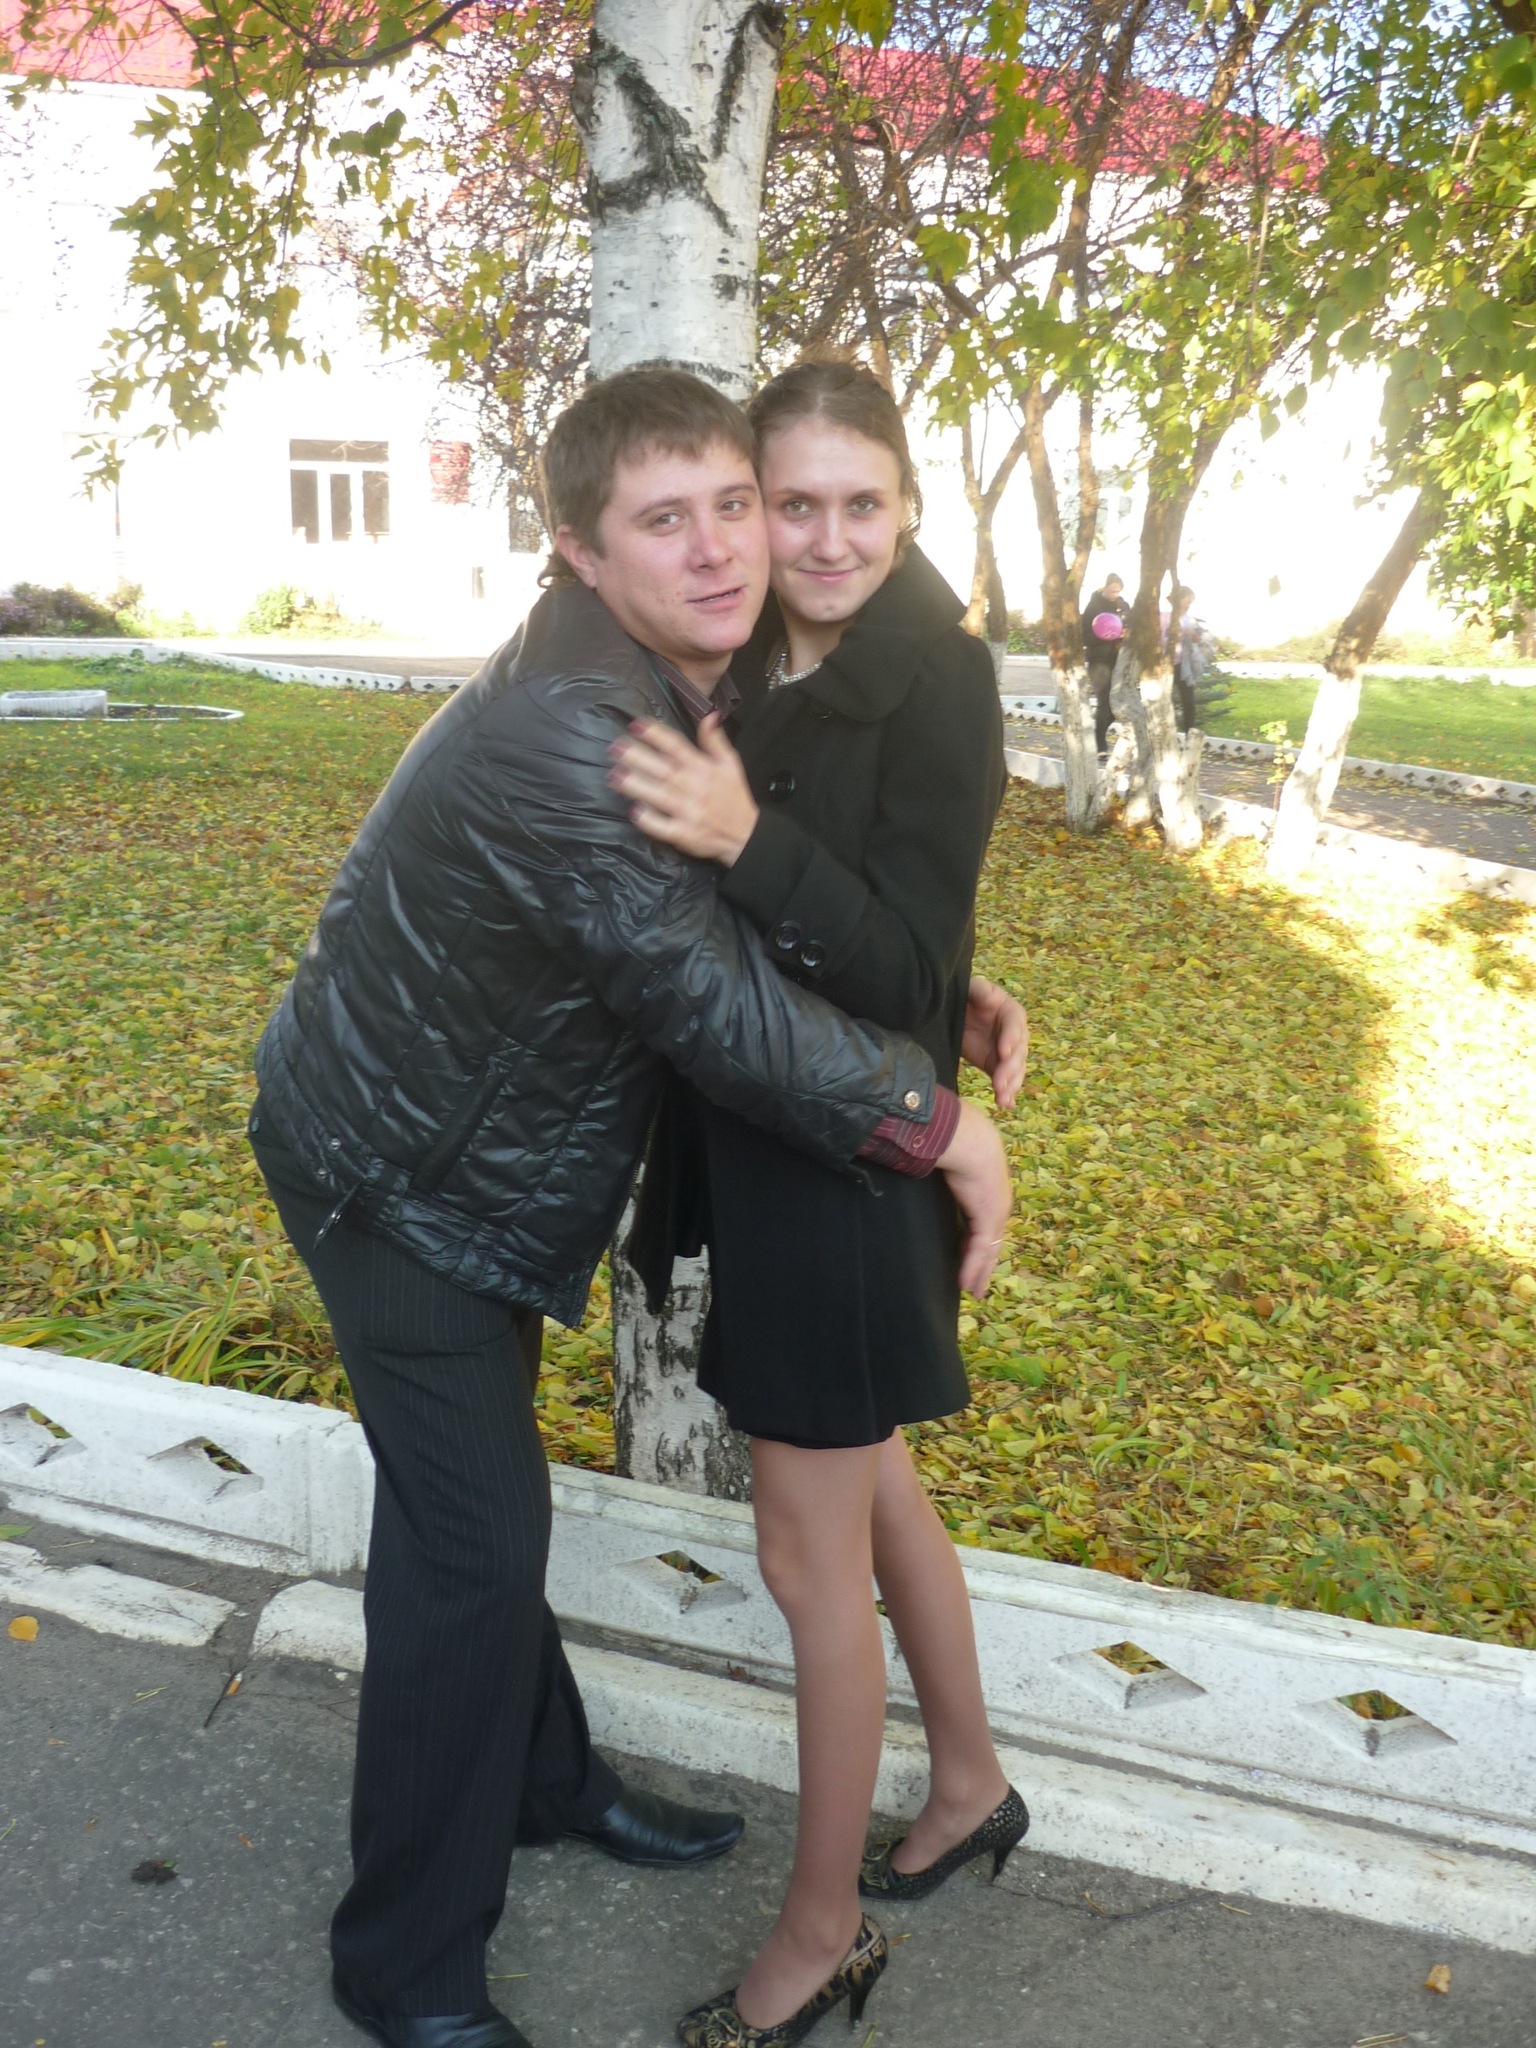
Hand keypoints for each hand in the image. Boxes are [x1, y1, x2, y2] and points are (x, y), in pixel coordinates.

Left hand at [608, 713, 759, 865]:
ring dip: (637, 785)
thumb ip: (716, 740)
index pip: (677, 747)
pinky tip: (634, 811)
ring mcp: (688, 811)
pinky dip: (650, 820)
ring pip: (659, 796)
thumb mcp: (731, 764)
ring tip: (615, 776)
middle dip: (638, 757)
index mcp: (703, 768)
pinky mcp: (684, 834)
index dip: (656, 735)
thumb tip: (708, 715)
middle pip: (663, 769)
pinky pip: (664, 826)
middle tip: (615, 747)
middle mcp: (694, 787)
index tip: (635, 725)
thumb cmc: (734, 797)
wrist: (746, 835)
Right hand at [936, 1097, 1012, 1297]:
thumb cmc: (958, 1140)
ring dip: (980, 1272)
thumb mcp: (954, 1158)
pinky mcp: (988, 1218)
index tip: (970, 1255)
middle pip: (991, 1241)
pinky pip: (980, 1250)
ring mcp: (996, 1212)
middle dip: (985, 1264)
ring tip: (975, 1291)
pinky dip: (972, 1268)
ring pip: (988, 1250)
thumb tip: (926, 1163)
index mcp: (991, 1189)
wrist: (969, 1138)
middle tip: (979, 1284)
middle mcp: (998, 1203)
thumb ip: (945, 1169)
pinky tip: (966, 1284)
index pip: (985, 1222)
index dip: (978, 1241)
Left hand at [961, 975, 1027, 1111]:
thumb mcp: (972, 988)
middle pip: (1018, 1053)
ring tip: (1002, 1098)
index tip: (1003, 1052)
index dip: (1010, 1039)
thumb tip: (989, 994)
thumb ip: (981, 990)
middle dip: (1010, 1069)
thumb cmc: (966, 996)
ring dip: (1010, 1085)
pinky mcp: (996, 1066)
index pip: (1014, 1026)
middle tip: (999, 1083)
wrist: (956, 1013)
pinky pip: (1004, 1081)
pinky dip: (1006, 1094)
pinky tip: (1005, 1105)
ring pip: (1015, 1071)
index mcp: (1012, 1013)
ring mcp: (1007, 1053)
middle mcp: (1015, 1035)